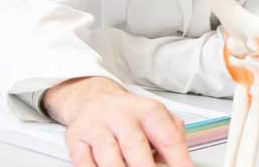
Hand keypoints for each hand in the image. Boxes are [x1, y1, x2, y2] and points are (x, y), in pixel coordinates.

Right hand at [43, 76, 191, 166]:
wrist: (93, 99)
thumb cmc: (130, 115)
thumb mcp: (158, 118)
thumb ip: (173, 137)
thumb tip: (182, 160)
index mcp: (149, 112)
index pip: (168, 138)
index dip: (178, 158)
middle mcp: (123, 117)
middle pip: (135, 145)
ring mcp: (98, 128)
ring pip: (108, 154)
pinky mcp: (76, 138)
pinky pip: (83, 161)